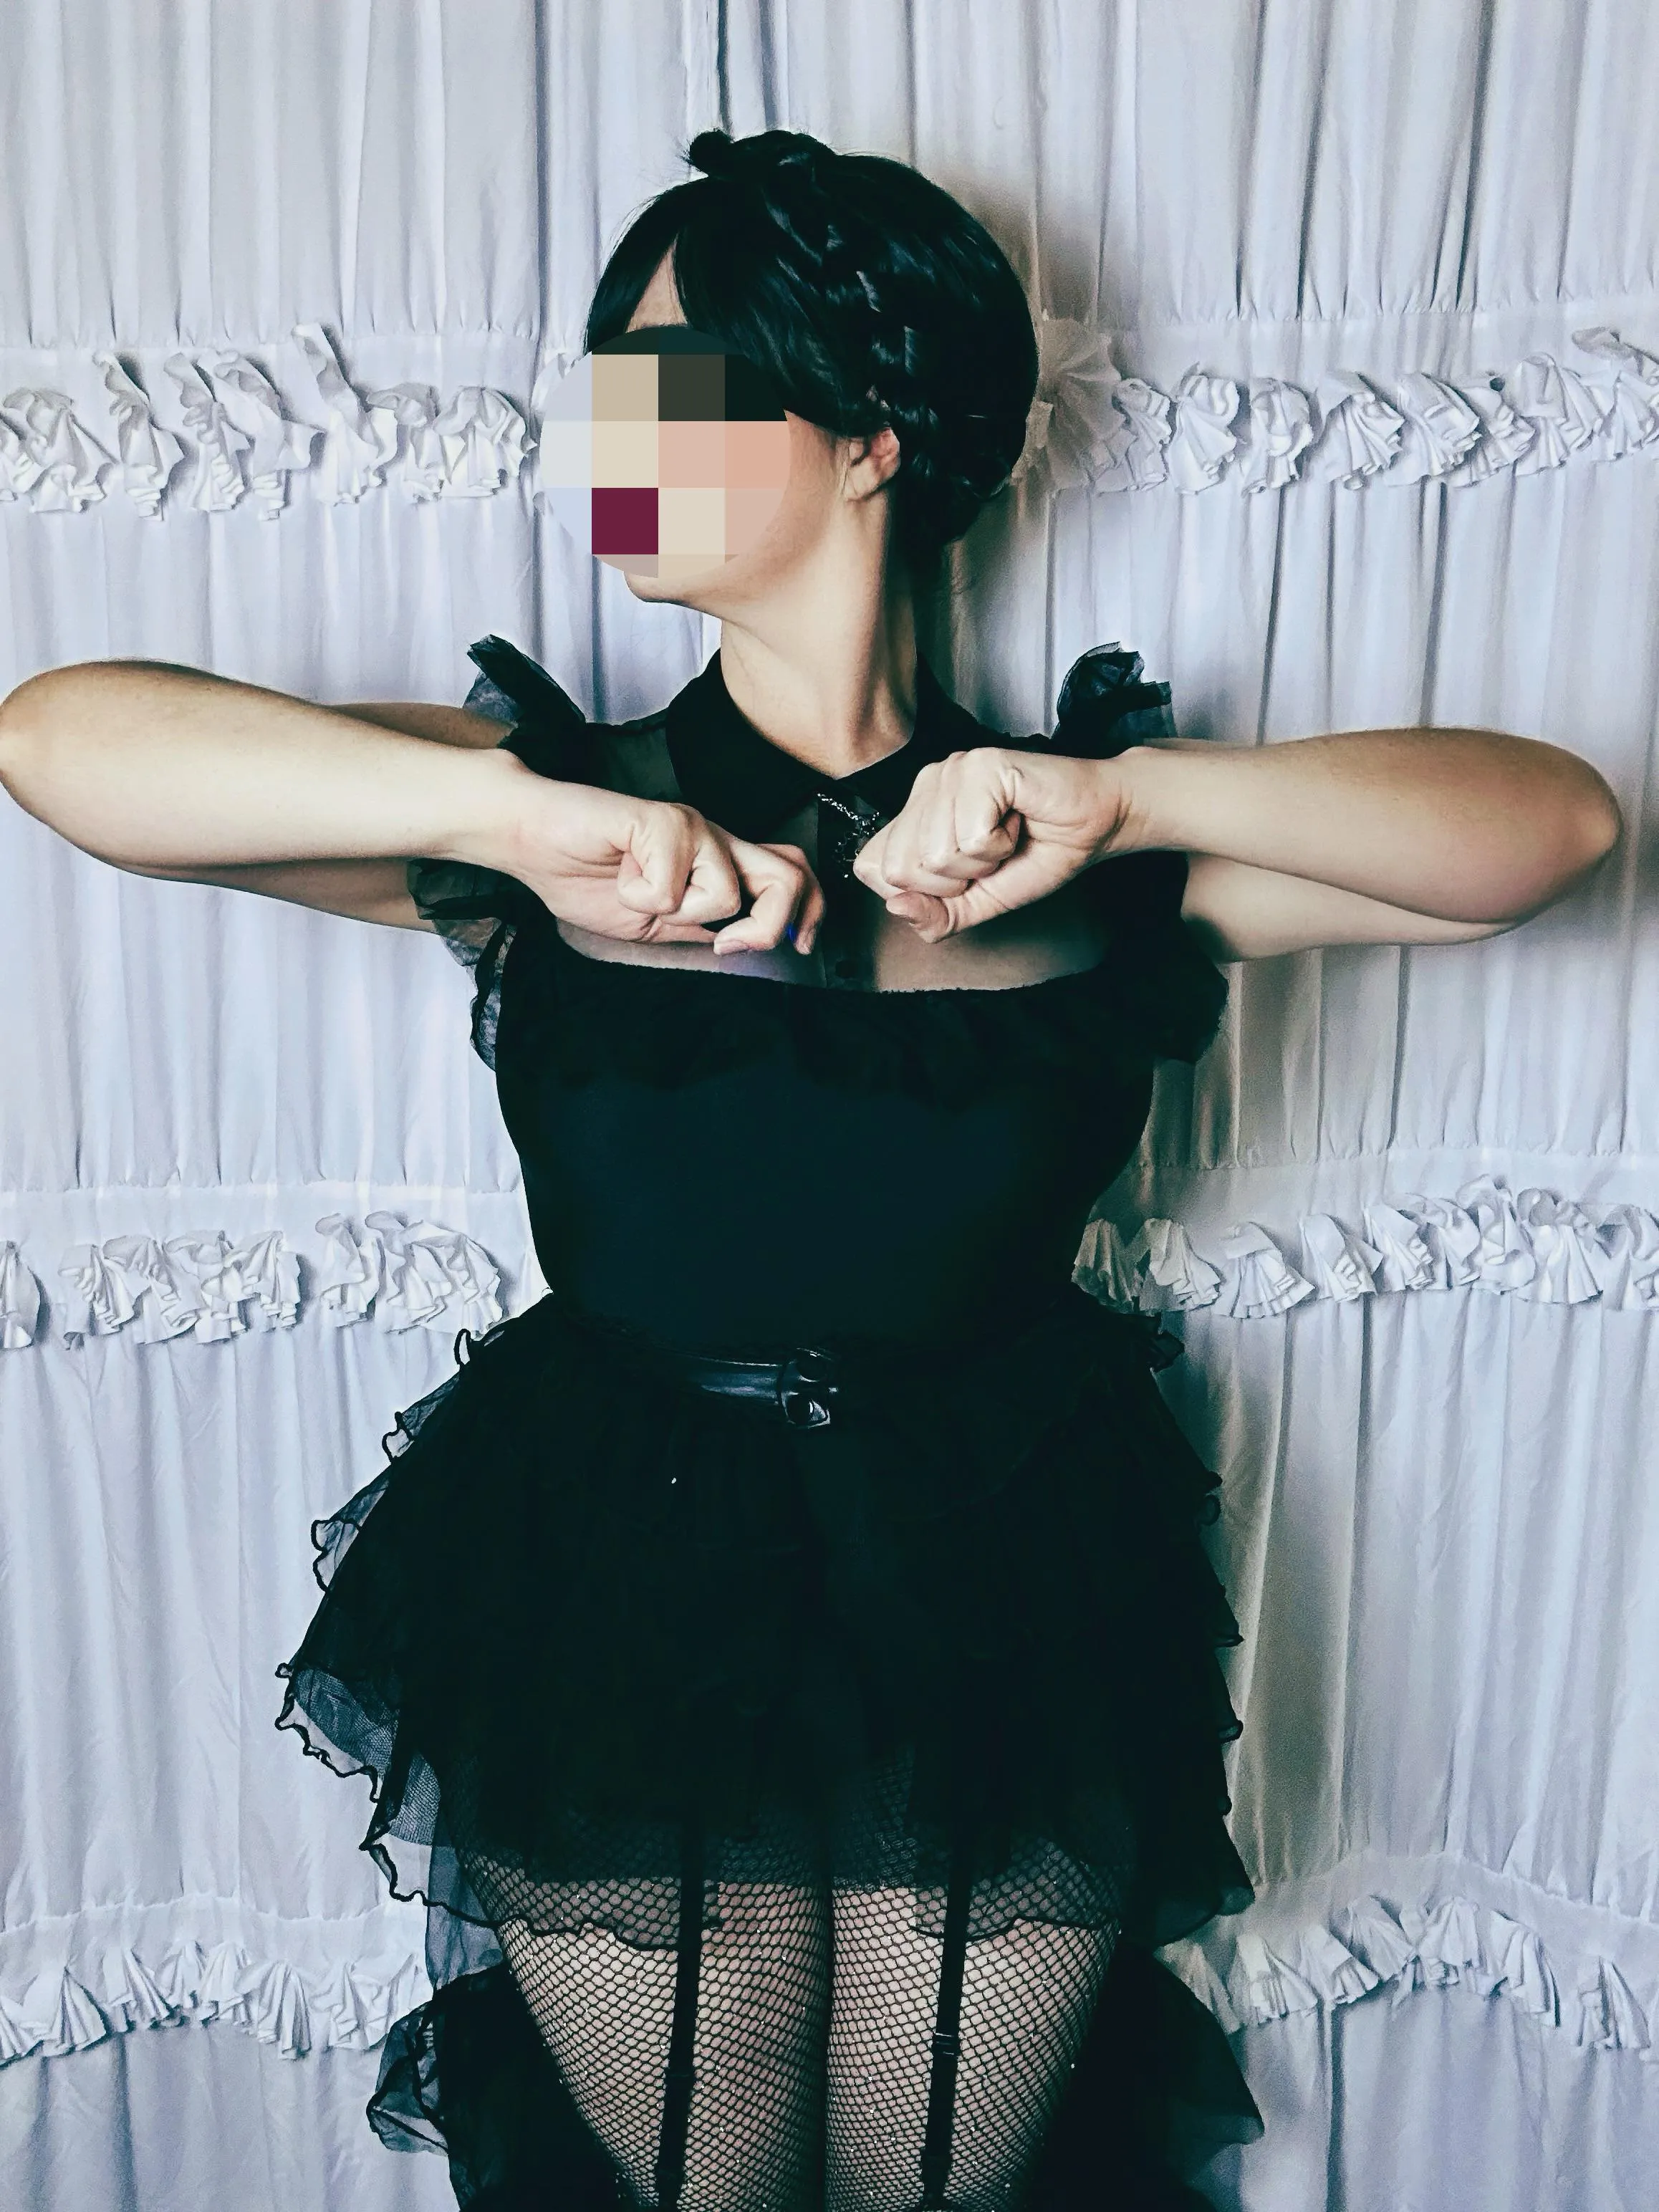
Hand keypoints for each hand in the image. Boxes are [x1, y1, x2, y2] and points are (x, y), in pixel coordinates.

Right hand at [494, 773, 824, 953]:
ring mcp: (692, 826)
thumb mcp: (655, 921)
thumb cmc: (585, 873)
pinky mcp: (663, 820)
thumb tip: (743, 944)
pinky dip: (641, 895)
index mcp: (718, 858)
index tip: (798, 946)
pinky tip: (620, 872)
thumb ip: (700, 927)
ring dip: (678, 911)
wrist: (534, 840)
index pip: (793, 872)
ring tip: (639, 891)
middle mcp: (715, 837)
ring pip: (728, 891)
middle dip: (768, 926)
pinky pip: (673, 885)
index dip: (810, 912)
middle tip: (725, 943)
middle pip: (788, 877)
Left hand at [851, 747, 1139, 940]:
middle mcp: (925, 786)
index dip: (921, 890)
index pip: (872, 869)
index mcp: (915, 813)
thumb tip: (896, 908)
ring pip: (936, 855)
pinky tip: (1017, 821)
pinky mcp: (978, 766)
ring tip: (1007, 835)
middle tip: (991, 854)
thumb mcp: (979, 902)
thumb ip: (936, 916)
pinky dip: (1000, 845)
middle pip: (901, 869)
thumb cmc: (1040, 853)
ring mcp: (950, 772)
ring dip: (983, 862)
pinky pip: (969, 837)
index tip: (965, 874)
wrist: (1097, 824)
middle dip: (954, 880)